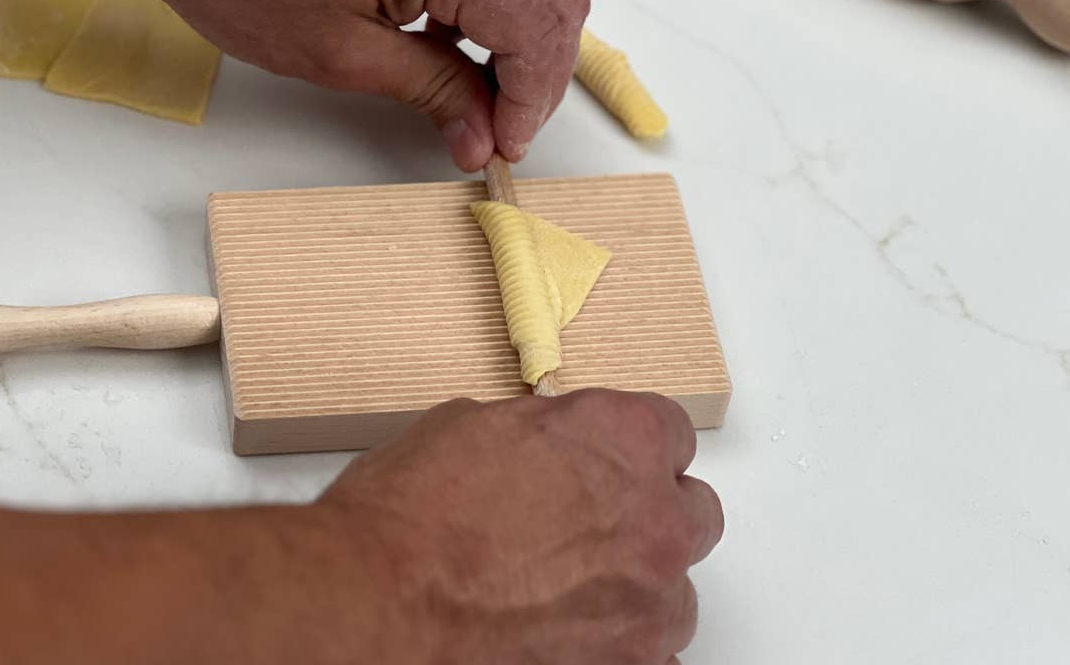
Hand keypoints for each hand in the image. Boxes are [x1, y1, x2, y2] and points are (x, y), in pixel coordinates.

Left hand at [95, 0, 590, 170]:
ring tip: (477, 101)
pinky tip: (452, 50)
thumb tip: (480, 132)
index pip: (538, 33)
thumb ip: (433, 92)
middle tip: (499, 130)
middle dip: (538, 76)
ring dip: (521, 43)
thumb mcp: (341, 53)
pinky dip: (493, 9)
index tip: (502, 146)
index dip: (528, 103)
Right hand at [321, 390, 723, 663]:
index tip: (610, 461)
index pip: (671, 431)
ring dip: (638, 588)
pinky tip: (566, 635)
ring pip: (676, 594)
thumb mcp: (472, 427)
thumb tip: (546, 450)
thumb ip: (540, 436)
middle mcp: (654, 518)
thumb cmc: (410, 515)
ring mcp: (647, 604)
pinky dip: (616, 645)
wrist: (377, 601)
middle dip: (650, 514)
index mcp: (623, 439)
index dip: (632, 446)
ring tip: (570, 592)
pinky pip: (650, 656)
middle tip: (591, 525)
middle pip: (692, 512)